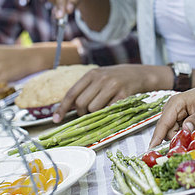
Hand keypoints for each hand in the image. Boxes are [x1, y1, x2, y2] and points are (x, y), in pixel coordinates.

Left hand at [52, 64, 169, 122]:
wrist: (139, 74)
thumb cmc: (115, 79)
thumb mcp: (99, 78)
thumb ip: (84, 90)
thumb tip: (67, 109)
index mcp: (91, 74)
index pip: (72, 93)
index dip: (62, 108)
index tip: (56, 120)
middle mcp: (101, 78)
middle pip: (81, 104)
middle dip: (81, 113)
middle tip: (88, 113)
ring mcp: (112, 86)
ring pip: (93, 109)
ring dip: (95, 114)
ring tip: (101, 109)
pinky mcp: (123, 94)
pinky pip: (108, 110)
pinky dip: (107, 114)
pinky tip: (111, 109)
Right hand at [149, 86, 194, 147]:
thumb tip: (186, 129)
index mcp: (176, 103)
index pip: (163, 123)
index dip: (157, 137)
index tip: (151, 149)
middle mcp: (172, 110)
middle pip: (167, 132)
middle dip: (177, 141)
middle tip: (193, 145)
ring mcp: (176, 117)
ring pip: (173, 135)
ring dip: (184, 140)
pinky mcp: (181, 123)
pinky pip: (180, 135)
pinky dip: (187, 139)